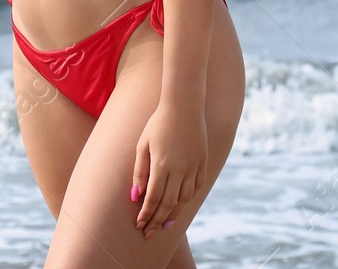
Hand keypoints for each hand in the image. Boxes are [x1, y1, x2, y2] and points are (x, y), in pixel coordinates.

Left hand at [130, 102, 206, 239]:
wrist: (184, 105)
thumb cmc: (158, 123)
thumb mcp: (143, 144)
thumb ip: (139, 171)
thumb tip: (135, 196)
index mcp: (161, 164)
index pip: (153, 198)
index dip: (146, 214)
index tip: (140, 225)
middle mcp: (179, 169)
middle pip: (168, 203)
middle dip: (157, 221)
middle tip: (149, 233)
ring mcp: (193, 166)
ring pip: (184, 199)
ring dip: (174, 214)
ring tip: (165, 224)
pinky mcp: (203, 162)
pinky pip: (196, 187)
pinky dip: (188, 199)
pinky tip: (180, 205)